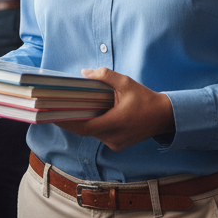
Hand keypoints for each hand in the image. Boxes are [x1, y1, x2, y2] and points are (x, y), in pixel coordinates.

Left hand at [54, 67, 174, 150]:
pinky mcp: (118, 145)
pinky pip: (101, 135)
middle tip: (58, 109)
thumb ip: (105, 76)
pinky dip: (94, 125)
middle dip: (72, 120)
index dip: (67, 122)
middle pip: (86, 130)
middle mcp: (114, 137)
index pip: (84, 127)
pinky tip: (92, 115)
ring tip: (74, 109)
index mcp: (115, 123)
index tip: (53, 115)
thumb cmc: (145, 99)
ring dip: (84, 122)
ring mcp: (116, 143)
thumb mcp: (126, 82)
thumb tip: (85, 73)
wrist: (164, 116)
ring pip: (93, 133)